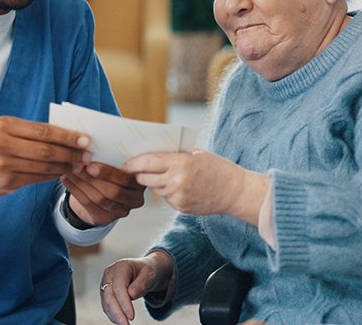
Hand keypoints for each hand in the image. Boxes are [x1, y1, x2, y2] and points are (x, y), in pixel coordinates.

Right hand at [0, 116, 89, 207]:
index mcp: (5, 126)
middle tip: (87, 155)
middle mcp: (3, 144)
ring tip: (78, 165)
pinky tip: (62, 173)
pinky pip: (36, 179)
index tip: (85, 139)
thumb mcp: (3, 131)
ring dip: (65, 166)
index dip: (67, 136)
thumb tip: (66, 135)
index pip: (44, 131)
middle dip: (70, 153)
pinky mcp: (6, 182)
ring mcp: (4, 165)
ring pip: (43, 166)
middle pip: (46, 149)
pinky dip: (52, 176)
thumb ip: (30, 132)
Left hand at [61, 162, 144, 225]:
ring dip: (81, 182)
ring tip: (70, 169)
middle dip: (92, 178)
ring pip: (98, 198)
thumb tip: (93, 146)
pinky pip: (88, 204)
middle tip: (77, 166)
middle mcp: (135, 199)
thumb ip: (113, 157)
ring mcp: (122, 211)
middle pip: (113, 191)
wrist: (105, 192)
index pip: (127, 180)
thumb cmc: (113, 172)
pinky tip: (67, 179)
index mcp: (141, 183)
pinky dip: (75, 190)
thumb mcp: (119, 162)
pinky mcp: (107, 218)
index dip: (109, 173)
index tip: (91, 163)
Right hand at [100, 251, 173, 324]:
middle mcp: (110, 274)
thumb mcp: (150, 274)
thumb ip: (141, 283)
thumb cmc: (147, 271)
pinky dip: (113, 315)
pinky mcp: (106, 293)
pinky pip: (107, 306)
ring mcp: (106, 283)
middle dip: (117, 312)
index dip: (124, 302)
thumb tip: (131, 294)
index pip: (119, 287)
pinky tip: (121, 321)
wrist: (144, 271)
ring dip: (114, 315)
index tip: (132, 316)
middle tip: (126, 324)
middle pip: (109, 295)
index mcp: (121, 267)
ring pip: (106, 302)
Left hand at [123, 150, 269, 222]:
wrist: (235, 191)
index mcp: (180, 163)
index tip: (126, 162)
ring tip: (160, 175)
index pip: (147, 162)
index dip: (133, 163)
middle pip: (146, 179)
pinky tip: (177, 185)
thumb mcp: (196, 154)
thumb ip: (174, 155)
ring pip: (155, 189)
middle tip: (135, 170)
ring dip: (154, 182)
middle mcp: (177, 181)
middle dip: (139, 174)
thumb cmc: (217, 167)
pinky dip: (167, 191)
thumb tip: (150, 154)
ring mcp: (178, 197)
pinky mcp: (181, 207)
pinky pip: (166, 198)